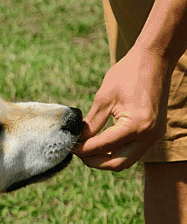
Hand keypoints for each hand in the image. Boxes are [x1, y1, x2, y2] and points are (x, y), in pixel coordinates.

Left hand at [75, 46, 169, 170]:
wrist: (155, 59)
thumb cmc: (128, 74)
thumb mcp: (103, 98)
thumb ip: (91, 123)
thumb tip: (77, 140)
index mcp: (136, 125)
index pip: (103, 147)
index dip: (82, 149)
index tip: (68, 146)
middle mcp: (148, 135)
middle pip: (117, 164)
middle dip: (94, 161)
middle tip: (77, 152)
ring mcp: (154, 135)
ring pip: (125, 161)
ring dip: (105, 159)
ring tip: (87, 148)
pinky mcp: (153, 132)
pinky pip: (132, 151)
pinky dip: (115, 151)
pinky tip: (100, 143)